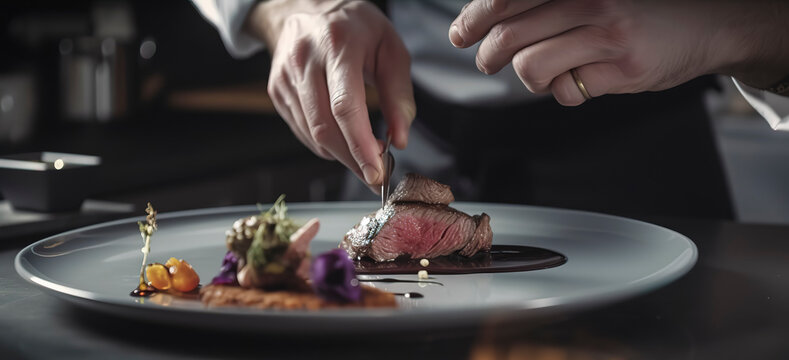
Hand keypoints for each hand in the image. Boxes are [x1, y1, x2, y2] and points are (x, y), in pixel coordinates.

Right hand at [247, 0, 414, 185]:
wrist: (307, 7)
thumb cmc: (355, 27)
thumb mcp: (390, 48)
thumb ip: (399, 95)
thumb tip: (400, 139)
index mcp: (337, 45)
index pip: (345, 106)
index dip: (360, 145)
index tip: (377, 171)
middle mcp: (305, 60)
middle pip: (325, 127)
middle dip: (353, 159)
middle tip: (376, 174)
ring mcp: (286, 77)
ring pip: (312, 134)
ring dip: (341, 155)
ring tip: (364, 155)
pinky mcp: (277, 91)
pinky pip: (303, 131)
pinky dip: (326, 145)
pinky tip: (343, 139)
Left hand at [449, 0, 788, 104]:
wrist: (707, 23)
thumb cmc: (639, 10)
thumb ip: (549, 6)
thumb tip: (492, 21)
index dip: (474, 18)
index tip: (459, 34)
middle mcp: (590, 1)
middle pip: (510, 36)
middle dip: (488, 55)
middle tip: (487, 61)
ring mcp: (608, 35)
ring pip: (531, 68)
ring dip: (529, 77)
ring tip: (544, 73)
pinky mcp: (624, 69)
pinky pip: (569, 91)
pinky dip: (566, 92)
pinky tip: (581, 81)